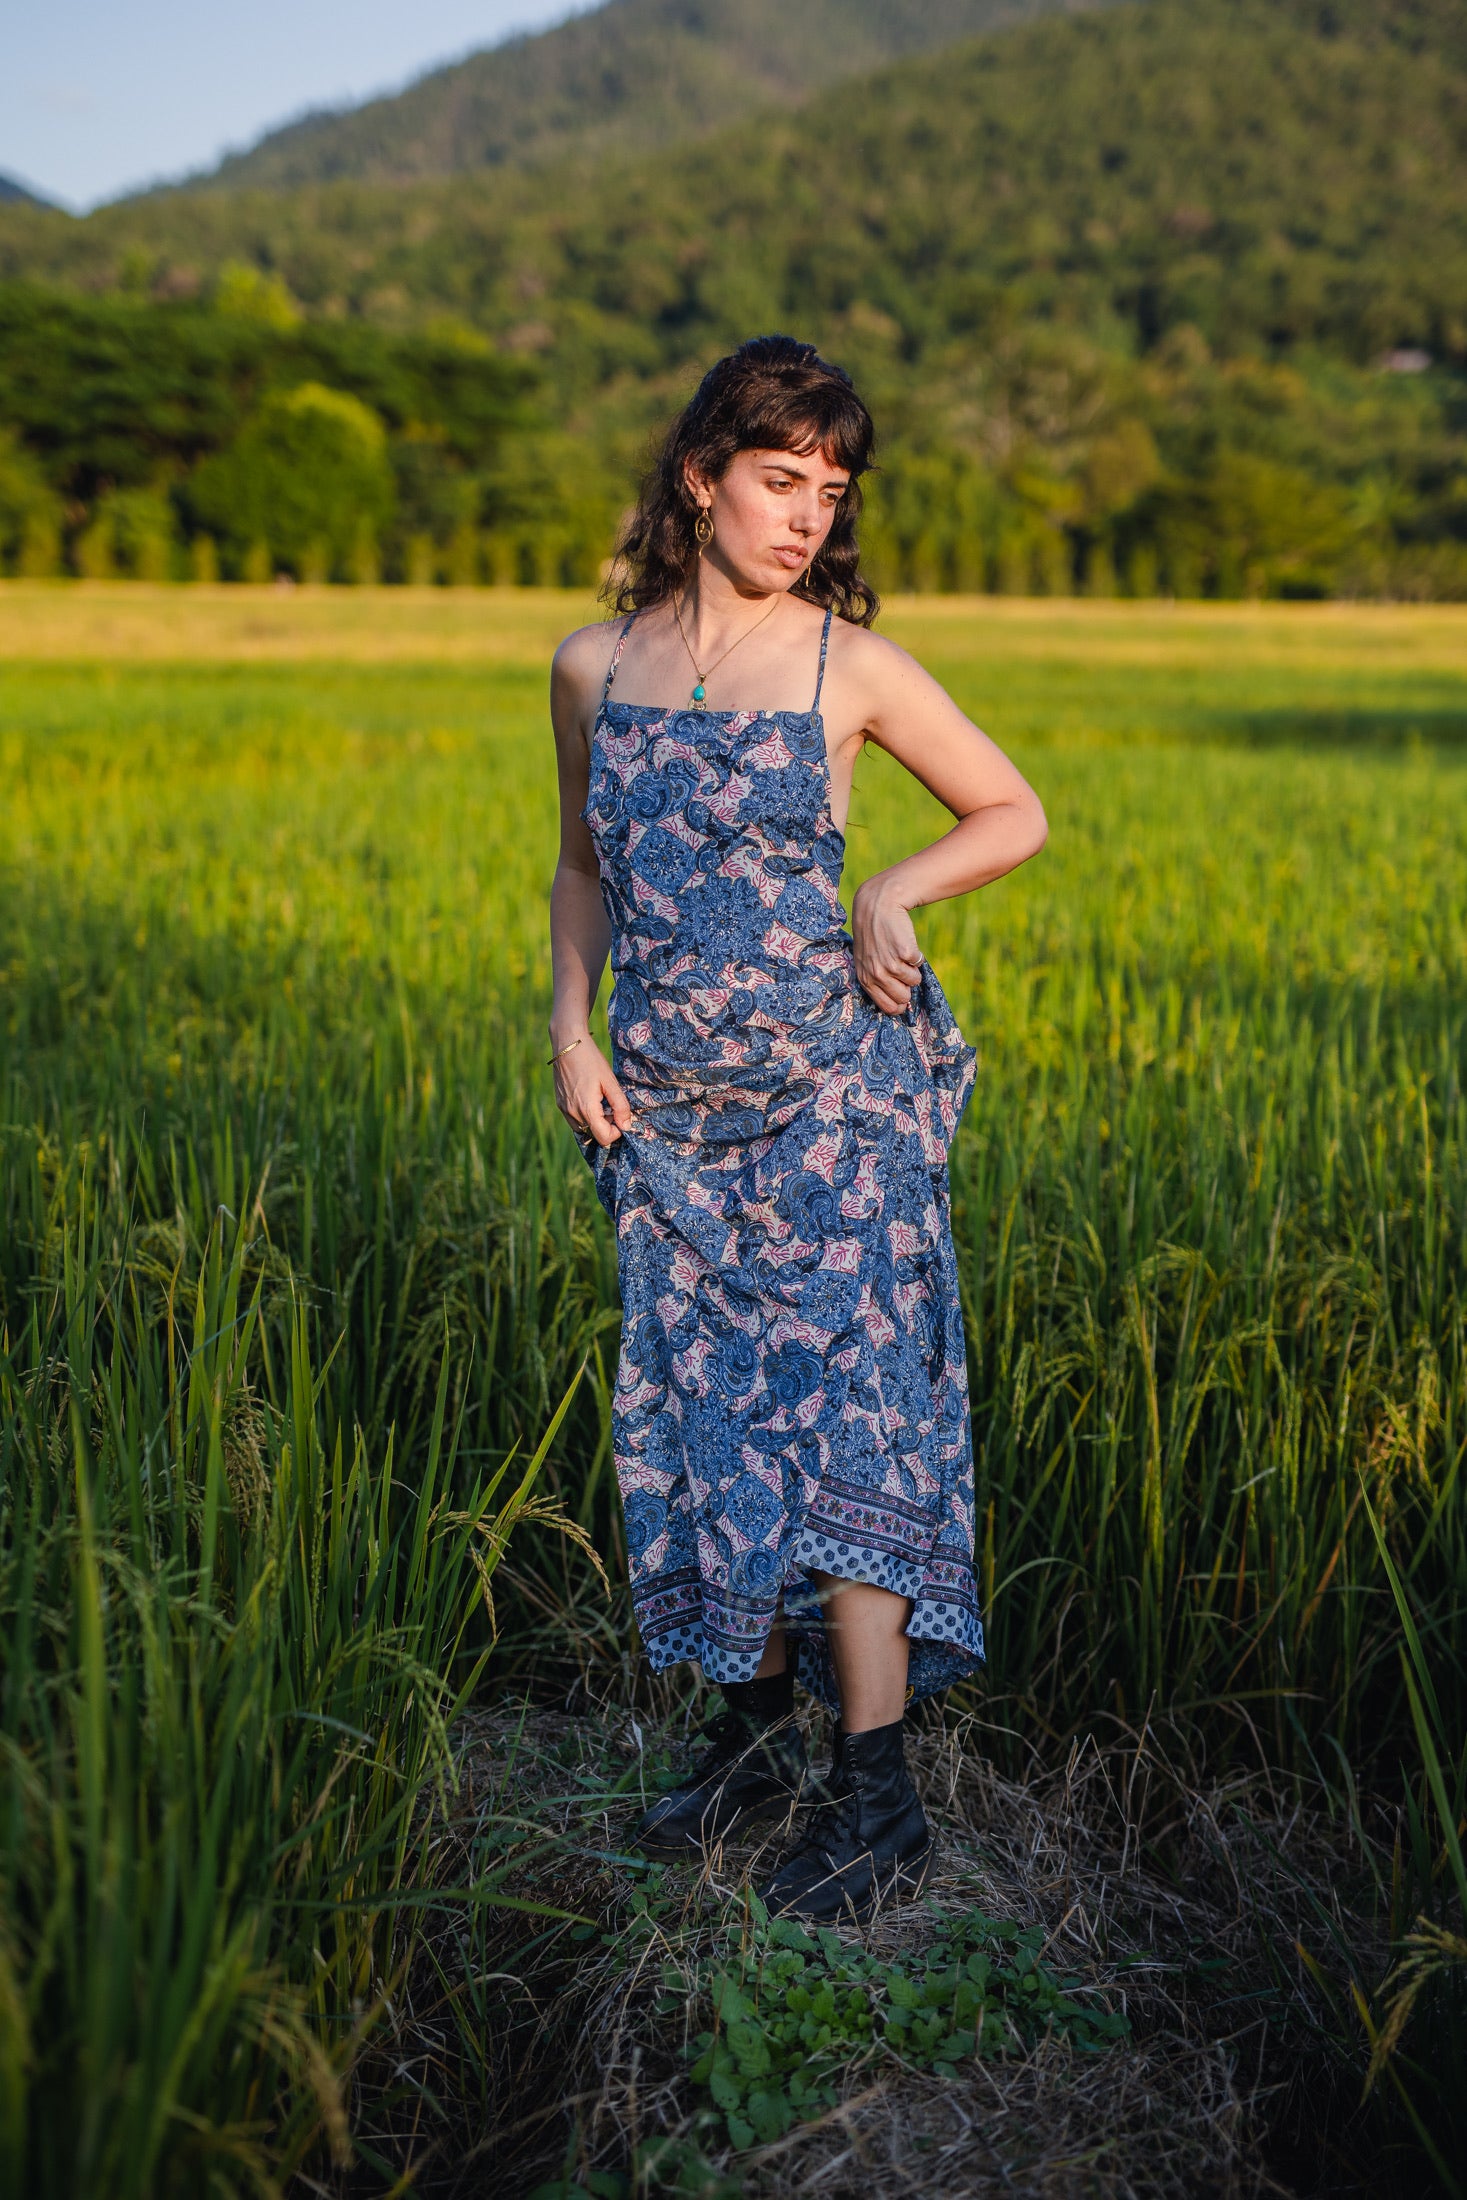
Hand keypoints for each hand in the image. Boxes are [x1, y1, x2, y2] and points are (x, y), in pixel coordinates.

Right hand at [552, 1034, 632, 1146]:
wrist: (568, 1044)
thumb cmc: (591, 1060)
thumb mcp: (610, 1082)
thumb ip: (620, 1106)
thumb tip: (626, 1126)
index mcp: (587, 1109)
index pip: (604, 1138)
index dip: (617, 1131)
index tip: (621, 1116)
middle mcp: (573, 1113)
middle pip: (594, 1134)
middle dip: (606, 1125)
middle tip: (611, 1105)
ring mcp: (564, 1109)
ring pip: (583, 1129)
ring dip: (595, 1122)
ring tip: (601, 1101)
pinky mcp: (560, 1104)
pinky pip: (574, 1120)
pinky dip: (585, 1116)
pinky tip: (590, 1097)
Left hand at [852, 875, 922, 1013]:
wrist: (877, 905)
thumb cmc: (872, 933)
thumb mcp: (865, 958)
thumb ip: (876, 978)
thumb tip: (899, 1002)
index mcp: (865, 979)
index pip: (888, 1007)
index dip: (899, 1004)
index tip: (904, 995)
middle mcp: (877, 975)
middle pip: (904, 998)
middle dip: (907, 986)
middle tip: (902, 969)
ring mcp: (891, 964)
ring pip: (914, 981)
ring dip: (913, 968)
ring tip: (902, 953)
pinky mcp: (904, 952)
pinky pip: (920, 963)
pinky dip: (917, 954)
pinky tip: (905, 942)